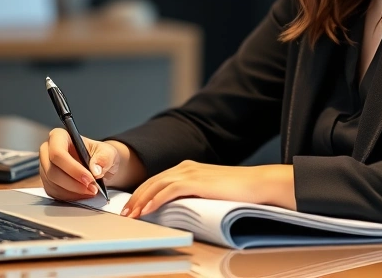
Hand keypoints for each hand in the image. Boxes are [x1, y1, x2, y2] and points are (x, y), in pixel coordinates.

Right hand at [39, 128, 121, 200]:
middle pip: (53, 171)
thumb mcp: (108, 152)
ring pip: (53, 184)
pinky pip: (54, 193)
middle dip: (74, 183)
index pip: (57, 152)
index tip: (89, 178)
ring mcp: (46, 168)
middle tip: (92, 188)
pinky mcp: (48, 182)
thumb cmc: (100, 155)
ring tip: (91, 191)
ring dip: (73, 191)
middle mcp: (48, 151)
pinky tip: (83, 194)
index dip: (72, 168)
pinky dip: (70, 196)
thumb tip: (95, 169)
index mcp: (60, 137)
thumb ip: (104, 158)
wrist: (98, 167)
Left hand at [120, 161, 294, 217]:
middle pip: (152, 181)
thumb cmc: (238, 190)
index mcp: (188, 168)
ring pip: (156, 185)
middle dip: (136, 198)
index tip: (132, 206)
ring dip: (141, 201)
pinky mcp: (196, 181)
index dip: (142, 193)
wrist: (257, 183)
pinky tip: (147, 210)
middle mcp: (185, 167)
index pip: (157, 180)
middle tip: (125, 213)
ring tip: (131, 215)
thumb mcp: (209, 191)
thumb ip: (193, 194)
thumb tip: (178, 207)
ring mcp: (190, 172)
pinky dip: (155, 200)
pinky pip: (168, 191)